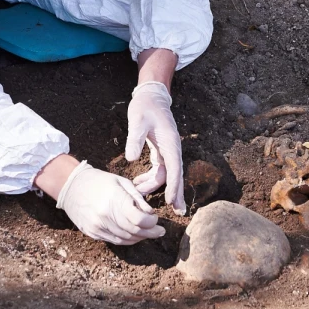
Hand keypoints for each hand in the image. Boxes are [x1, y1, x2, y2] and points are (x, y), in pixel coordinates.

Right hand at [56, 161, 164, 244]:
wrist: (70, 186)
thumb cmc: (99, 181)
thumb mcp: (121, 182)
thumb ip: (137, 199)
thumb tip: (150, 214)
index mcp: (114, 200)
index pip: (139, 220)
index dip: (151, 223)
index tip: (156, 220)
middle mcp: (105, 216)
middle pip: (134, 232)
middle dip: (150, 233)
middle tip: (159, 231)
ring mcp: (97, 227)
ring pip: (126, 239)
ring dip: (140, 237)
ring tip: (148, 232)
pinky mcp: (92, 233)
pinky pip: (115, 241)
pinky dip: (127, 239)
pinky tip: (134, 234)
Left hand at [126, 81, 185, 214]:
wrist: (151, 97)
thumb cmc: (144, 107)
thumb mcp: (137, 120)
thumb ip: (134, 138)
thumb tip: (130, 158)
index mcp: (170, 143)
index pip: (174, 170)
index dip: (174, 187)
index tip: (173, 203)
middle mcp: (173, 149)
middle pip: (176, 176)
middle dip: (176, 194)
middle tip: (178, 212)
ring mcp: (168, 151)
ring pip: (166, 175)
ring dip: (155, 186)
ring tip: (139, 195)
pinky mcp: (162, 151)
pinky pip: (160, 170)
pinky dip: (151, 179)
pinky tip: (139, 184)